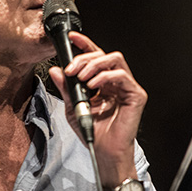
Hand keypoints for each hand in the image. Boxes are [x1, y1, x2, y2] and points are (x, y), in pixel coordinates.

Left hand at [49, 31, 147, 185]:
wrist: (103, 152)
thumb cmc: (93, 132)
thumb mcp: (72, 107)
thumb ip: (66, 88)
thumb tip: (55, 70)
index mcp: (103, 82)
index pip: (95, 56)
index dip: (85, 44)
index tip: (71, 38)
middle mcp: (116, 81)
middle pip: (103, 55)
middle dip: (84, 58)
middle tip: (71, 69)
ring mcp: (127, 87)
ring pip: (114, 59)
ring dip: (94, 64)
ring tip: (81, 77)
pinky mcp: (136, 94)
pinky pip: (122, 75)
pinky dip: (105, 76)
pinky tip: (93, 85)